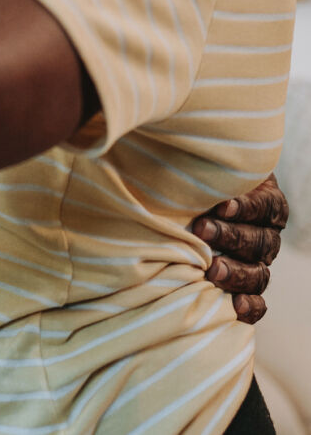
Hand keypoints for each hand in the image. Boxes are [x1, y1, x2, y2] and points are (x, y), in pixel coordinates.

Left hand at [192, 174, 288, 323]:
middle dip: (231, 237)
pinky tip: (236, 306)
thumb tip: (187, 146)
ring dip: (236, 272)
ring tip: (211, 270)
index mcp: (266, 203)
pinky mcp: (247, 288)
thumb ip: (208, 163)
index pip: (266, 207)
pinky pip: (259, 304)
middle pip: (259, 241)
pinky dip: (251, 307)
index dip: (246, 207)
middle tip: (202, 231)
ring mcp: (258, 264)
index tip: (221, 205)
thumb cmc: (198, 179)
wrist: (189, 204)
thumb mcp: (208, 165)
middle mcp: (266, 235)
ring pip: (259, 273)